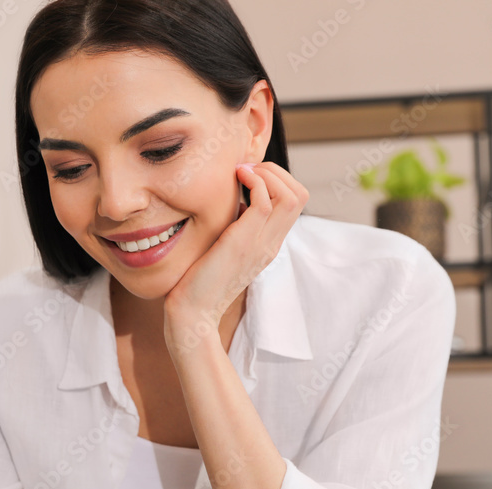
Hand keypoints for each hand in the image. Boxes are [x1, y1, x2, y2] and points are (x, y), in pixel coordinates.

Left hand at [163, 161, 308, 348]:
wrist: (192, 314)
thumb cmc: (198, 282)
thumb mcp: (224, 247)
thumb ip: (235, 227)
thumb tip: (235, 202)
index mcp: (269, 244)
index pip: (296, 201)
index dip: (277, 178)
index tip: (247, 175)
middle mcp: (271, 243)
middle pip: (300, 194)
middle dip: (275, 171)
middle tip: (245, 171)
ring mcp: (261, 244)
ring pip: (290, 195)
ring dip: (266, 173)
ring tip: (241, 173)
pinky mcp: (242, 243)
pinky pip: (265, 202)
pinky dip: (253, 181)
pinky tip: (234, 180)